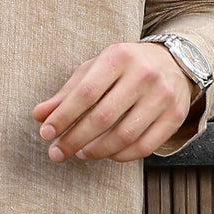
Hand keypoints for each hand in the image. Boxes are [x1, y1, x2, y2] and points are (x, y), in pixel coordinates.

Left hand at [32, 41, 199, 162]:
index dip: (63, 117)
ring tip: (80, 153)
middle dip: (74, 139)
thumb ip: (66, 94)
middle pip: (103, 117)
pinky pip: (145, 146)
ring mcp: (162, 96)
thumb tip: (39, 116)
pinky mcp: (175, 116)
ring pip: (124, 136)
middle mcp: (143, 74)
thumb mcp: (94, 70)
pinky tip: (106, 153)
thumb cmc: (124, 67)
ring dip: (96, 151)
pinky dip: (121, 156)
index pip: (85, 93)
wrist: (172, 62)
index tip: (46, 134)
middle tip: (57, 152)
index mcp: (118, 57)